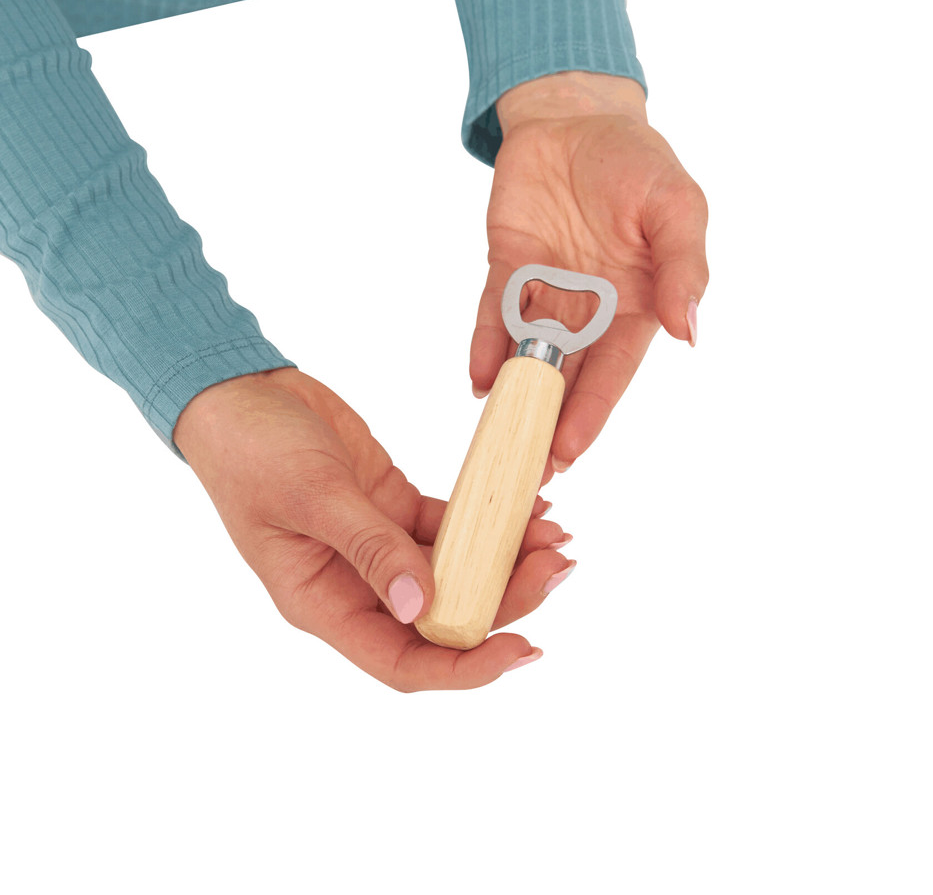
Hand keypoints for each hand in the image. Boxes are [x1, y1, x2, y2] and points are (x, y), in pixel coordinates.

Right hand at [173, 367, 571, 690]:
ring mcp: (379, 547)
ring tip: (555, 535)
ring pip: (456, 572)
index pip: (403, 661)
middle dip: (506, 602)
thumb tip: (422, 605)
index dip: (465, 668)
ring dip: (506, 560)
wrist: (243, 396)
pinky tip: (526, 505)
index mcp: (323, 603)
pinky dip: (490, 519)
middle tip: (556, 565)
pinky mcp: (393, 509)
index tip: (522, 648)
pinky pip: (452, 525)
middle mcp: (356, 586)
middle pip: (444, 620)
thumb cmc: (252, 450)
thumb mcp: (310, 496)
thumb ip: (368, 548)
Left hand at [474, 72, 709, 480]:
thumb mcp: (677, 208)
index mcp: (634, 306)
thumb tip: (691, 331)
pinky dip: (484, 345)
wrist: (579, 117)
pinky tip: (477, 377)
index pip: (611, 372)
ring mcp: (544, 292)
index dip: (589, 413)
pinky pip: (492, 314)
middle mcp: (588, 311)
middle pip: (565, 378)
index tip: (568, 453)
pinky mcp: (506, 269)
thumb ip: (683, 269)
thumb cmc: (639, 164)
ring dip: (511, 396)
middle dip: (545, 424)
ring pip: (524, 356)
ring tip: (494, 440)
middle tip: (524, 473)